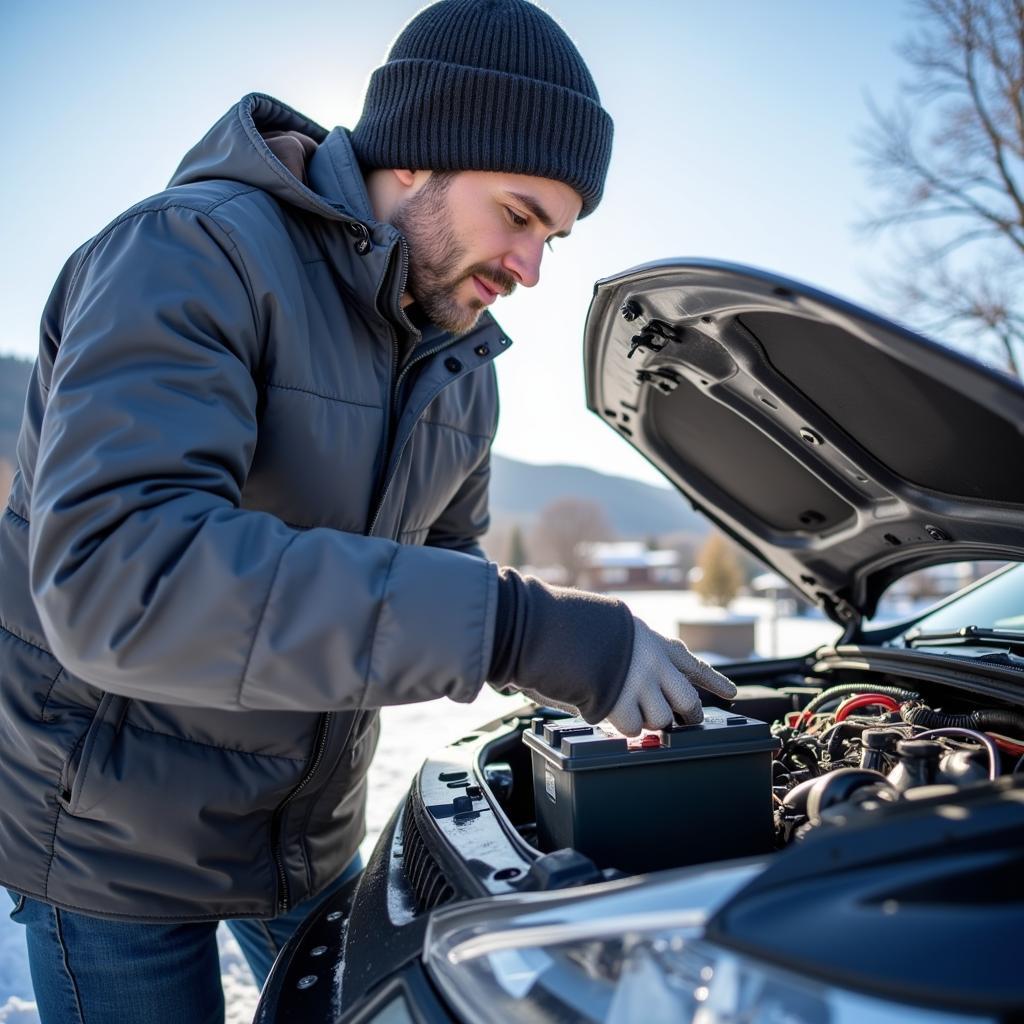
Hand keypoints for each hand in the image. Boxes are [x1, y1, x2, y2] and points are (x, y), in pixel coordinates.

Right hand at [605, 618, 736, 734]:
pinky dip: (625, 725)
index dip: (714, 681)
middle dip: (689, 715)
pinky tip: (615, 714)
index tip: (730, 692)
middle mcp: (656, 664)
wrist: (566, 630)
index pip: (694, 665)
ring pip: (661, 718)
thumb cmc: (593, 631)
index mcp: (658, 645)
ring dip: (649, 719)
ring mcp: (640, 684)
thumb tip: (671, 669)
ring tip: (633, 710)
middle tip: (685, 722)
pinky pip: (633, 727)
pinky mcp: (622, 702)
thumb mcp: (628, 630)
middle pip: (687, 701)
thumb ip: (647, 651)